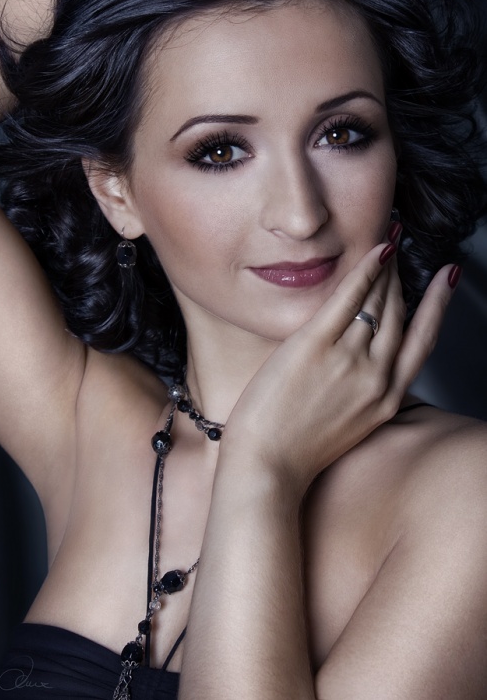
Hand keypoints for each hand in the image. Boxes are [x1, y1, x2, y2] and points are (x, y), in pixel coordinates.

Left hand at [221, 243, 456, 496]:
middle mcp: (376, 377)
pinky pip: (348, 298)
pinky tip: (374, 252)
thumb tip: (360, 352)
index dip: (436, 304)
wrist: (265, 467)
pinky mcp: (315, 346)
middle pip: (398, 314)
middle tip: (401, 251)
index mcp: (386, 399)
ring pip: (377, 302)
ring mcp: (348, 360)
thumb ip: (361, 389)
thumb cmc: (296, 449)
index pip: (422, 340)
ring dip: (383, 269)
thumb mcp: (347, 424)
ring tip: (385, 244)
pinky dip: (365, 271)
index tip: (446, 278)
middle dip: (402, 278)